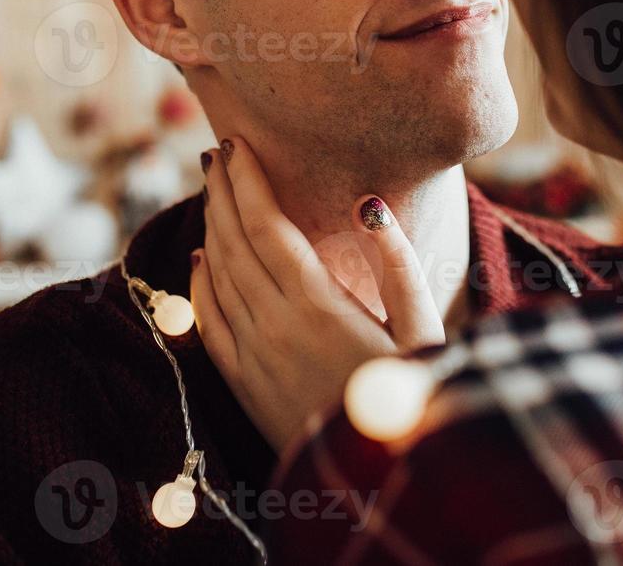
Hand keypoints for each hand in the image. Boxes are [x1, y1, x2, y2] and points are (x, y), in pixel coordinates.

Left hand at [191, 137, 444, 451]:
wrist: (380, 479)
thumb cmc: (416, 396)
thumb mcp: (423, 328)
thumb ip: (397, 264)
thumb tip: (369, 204)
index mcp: (318, 305)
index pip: (268, 226)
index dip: (249, 182)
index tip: (237, 144)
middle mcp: (275, 326)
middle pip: (234, 243)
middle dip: (223, 192)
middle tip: (217, 152)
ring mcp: (253, 357)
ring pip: (217, 277)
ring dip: (211, 228)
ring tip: (213, 190)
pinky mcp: (245, 386)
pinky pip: (208, 324)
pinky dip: (199, 284)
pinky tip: (200, 258)